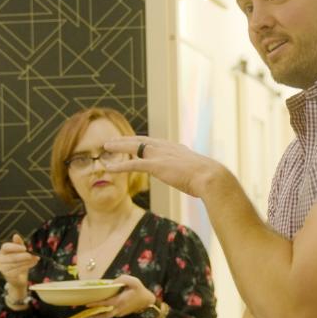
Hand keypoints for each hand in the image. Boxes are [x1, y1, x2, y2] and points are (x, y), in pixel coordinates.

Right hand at [0, 233, 39, 294]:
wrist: (19, 276)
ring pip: (15, 264)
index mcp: (3, 251)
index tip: (24, 248)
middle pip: (11, 257)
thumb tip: (15, 235)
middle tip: (31, 255)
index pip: (5, 247)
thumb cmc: (19, 261)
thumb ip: (19, 243)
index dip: (15, 247)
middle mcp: (0, 259)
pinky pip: (17, 270)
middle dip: (22, 256)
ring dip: (27, 262)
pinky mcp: (7, 275)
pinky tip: (32, 264)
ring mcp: (2, 268)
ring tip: (35, 259)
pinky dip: (26, 267)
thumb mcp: (20, 251)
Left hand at [84, 274, 155, 317]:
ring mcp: (120, 313)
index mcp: (121, 301)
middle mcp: (119, 309)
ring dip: (98, 316)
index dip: (96, 304)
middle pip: (104, 316)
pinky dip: (104, 313)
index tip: (87, 304)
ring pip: (107, 316)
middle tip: (85, 315)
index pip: (106, 304)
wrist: (148, 302)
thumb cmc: (140, 290)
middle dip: (94, 317)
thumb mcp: (134, 281)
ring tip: (89, 315)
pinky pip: (110, 314)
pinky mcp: (121, 314)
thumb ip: (122, 279)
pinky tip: (99, 309)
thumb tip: (111, 283)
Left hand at [102, 135, 220, 198]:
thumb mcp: (197, 171)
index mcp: (175, 148)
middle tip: (113, 140)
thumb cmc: (208, 178)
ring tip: (106, 146)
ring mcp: (161, 155)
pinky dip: (119, 165)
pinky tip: (109, 167)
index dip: (142, 141)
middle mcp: (166, 148)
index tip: (133, 141)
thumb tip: (194, 177)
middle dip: (126, 140)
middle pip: (141, 140)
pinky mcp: (156, 166)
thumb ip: (190, 171)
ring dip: (118, 146)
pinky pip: (133, 164)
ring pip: (134, 147)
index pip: (154, 142)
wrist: (210, 177)